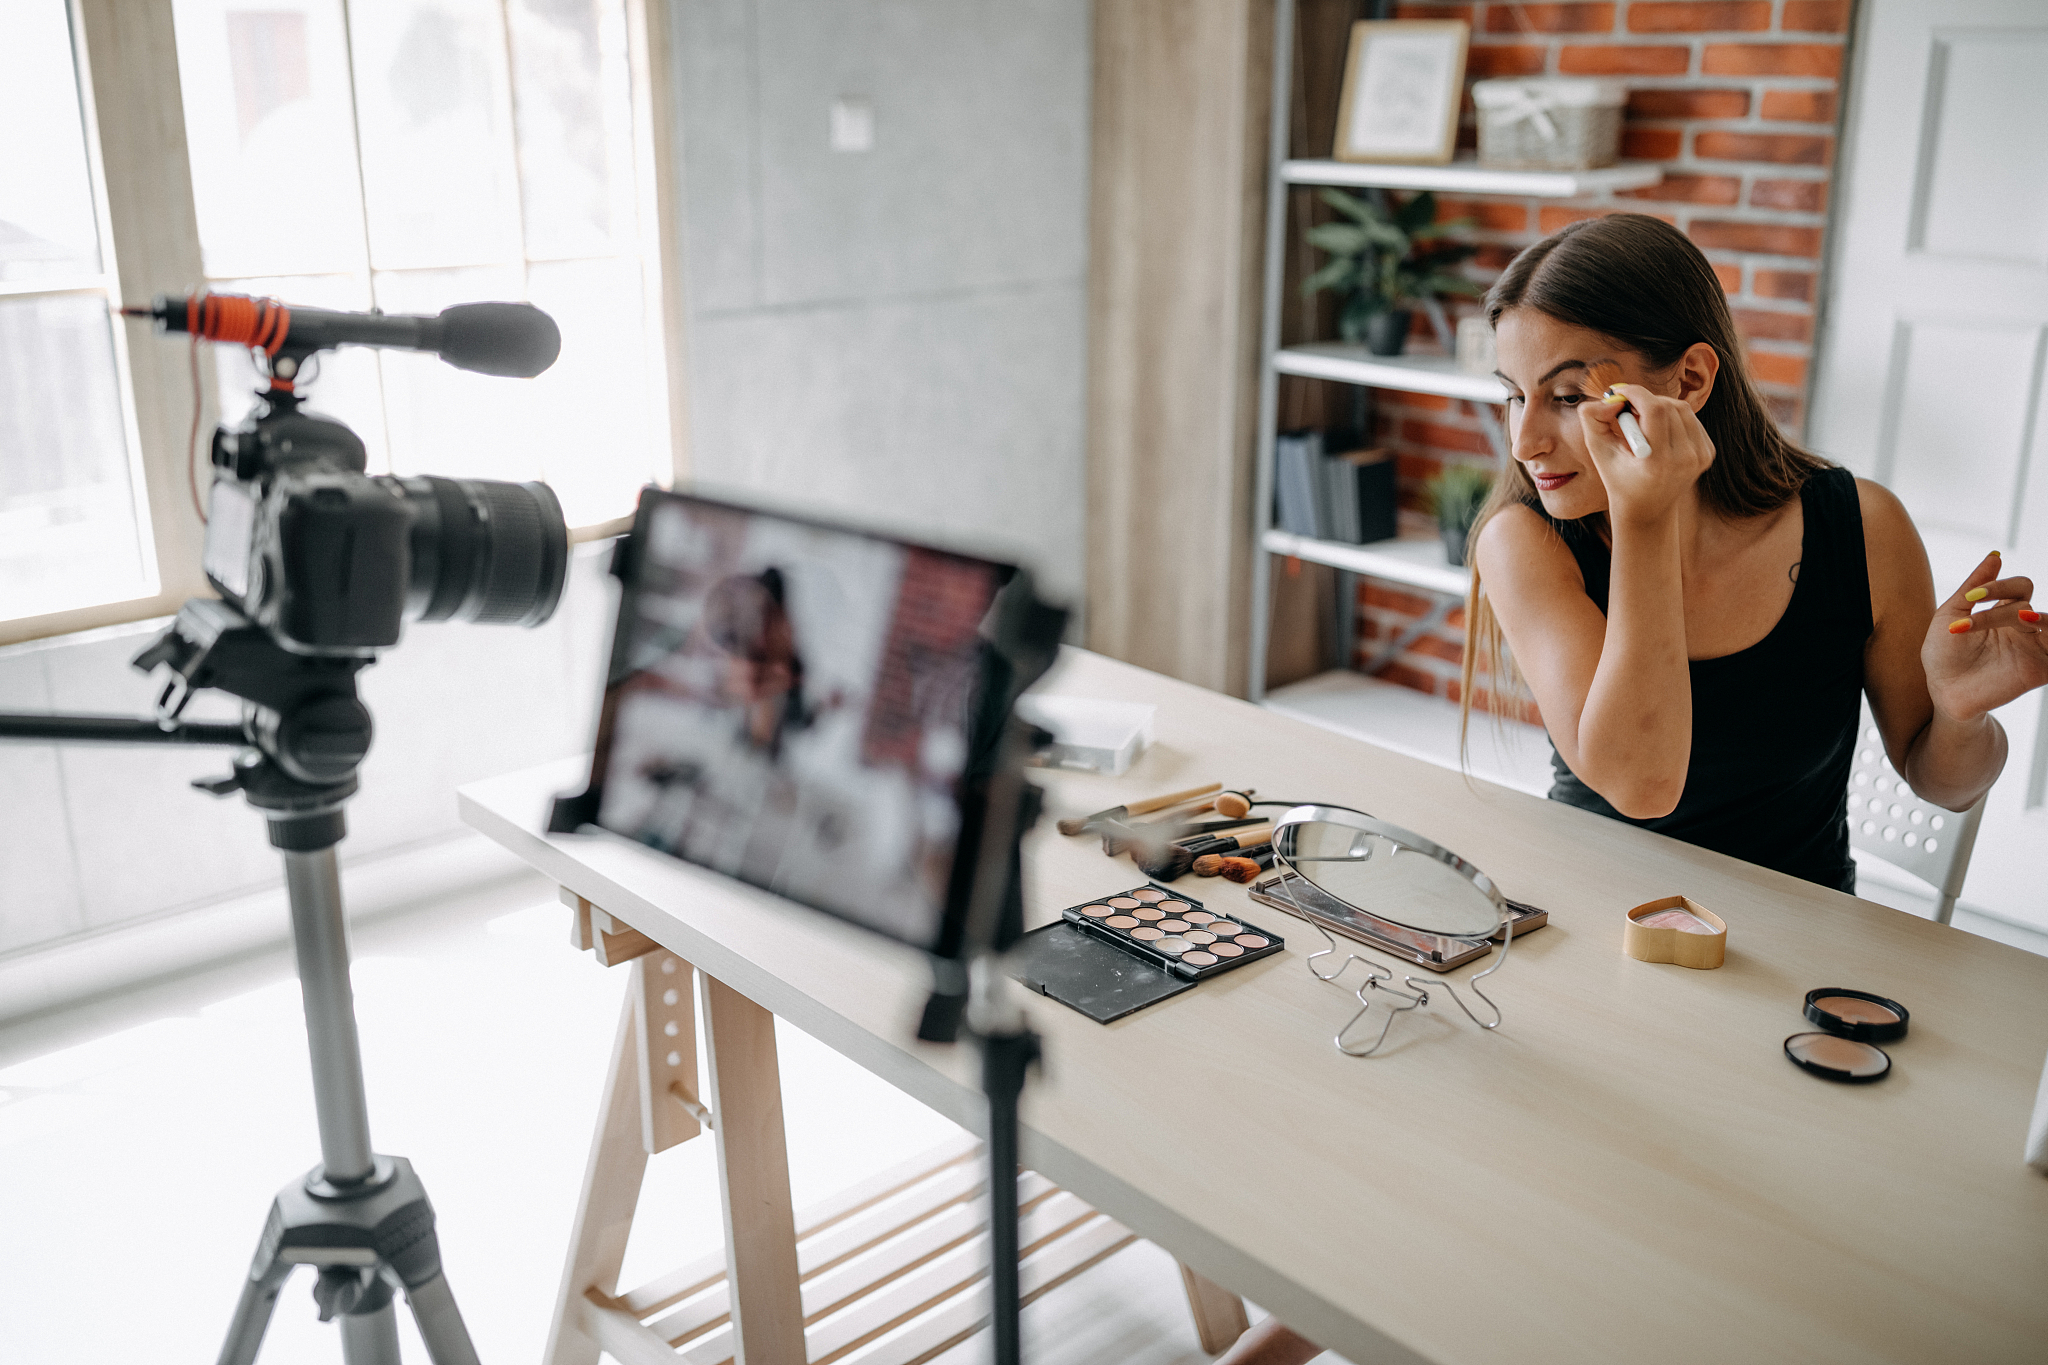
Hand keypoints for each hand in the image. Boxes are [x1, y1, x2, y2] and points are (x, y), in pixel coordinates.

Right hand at [1576, 383, 1714, 528]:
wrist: (1648, 508)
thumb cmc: (1618, 477)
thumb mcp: (1598, 451)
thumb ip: (1592, 419)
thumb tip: (1611, 399)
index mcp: (1657, 463)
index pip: (1655, 410)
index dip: (1636, 393)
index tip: (1620, 392)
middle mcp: (1684, 460)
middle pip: (1668, 406)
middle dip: (1645, 401)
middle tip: (1628, 410)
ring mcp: (1699, 457)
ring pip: (1682, 409)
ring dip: (1659, 407)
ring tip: (1643, 424)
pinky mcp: (1707, 453)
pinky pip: (1690, 419)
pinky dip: (1673, 418)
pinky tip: (1659, 433)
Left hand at [1922, 552, 2046, 722]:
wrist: (1942, 690)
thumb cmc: (1943, 654)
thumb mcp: (1951, 614)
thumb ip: (1973, 587)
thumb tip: (1995, 555)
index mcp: (2004, 612)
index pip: (2019, 587)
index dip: (2000, 585)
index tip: (1974, 597)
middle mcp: (2023, 628)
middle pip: (2027, 603)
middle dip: (2002, 606)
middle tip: (1973, 616)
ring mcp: (2033, 648)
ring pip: (2046, 622)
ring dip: (2032, 617)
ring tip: (2017, 618)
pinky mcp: (2040, 670)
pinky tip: (2032, 629)